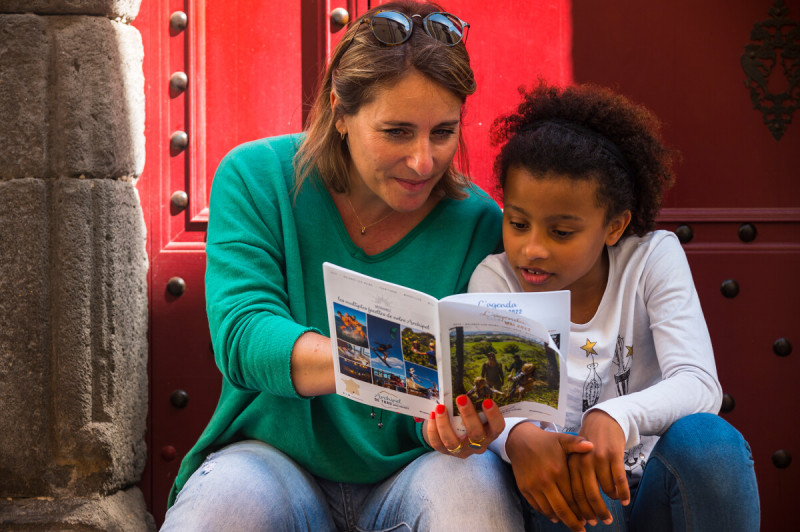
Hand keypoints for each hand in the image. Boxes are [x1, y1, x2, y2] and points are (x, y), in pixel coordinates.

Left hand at [424, 395, 503, 458]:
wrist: (458, 436)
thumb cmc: (470, 418)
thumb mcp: (478, 413)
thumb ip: (475, 403)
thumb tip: (465, 383)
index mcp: (490, 433)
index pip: (497, 427)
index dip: (493, 416)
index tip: (487, 401)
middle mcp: (478, 445)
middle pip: (476, 434)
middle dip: (468, 415)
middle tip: (461, 398)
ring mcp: (462, 451)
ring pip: (453, 442)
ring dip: (445, 423)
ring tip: (440, 407)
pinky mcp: (447, 452)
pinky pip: (438, 444)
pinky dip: (433, 430)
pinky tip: (432, 415)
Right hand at [507, 423, 593, 531]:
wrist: (520, 440)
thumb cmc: (545, 441)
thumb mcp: (562, 439)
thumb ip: (577, 444)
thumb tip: (592, 446)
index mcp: (558, 471)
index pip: (573, 497)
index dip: (582, 510)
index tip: (591, 519)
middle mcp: (545, 481)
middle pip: (562, 509)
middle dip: (573, 522)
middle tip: (582, 530)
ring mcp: (533, 486)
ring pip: (549, 510)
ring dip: (561, 520)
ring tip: (571, 524)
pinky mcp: (524, 489)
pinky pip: (537, 507)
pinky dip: (547, 514)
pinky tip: (555, 517)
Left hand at [568, 410, 628, 525]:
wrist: (604, 420)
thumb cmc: (590, 444)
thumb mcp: (577, 458)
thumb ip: (577, 478)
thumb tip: (578, 508)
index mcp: (572, 464)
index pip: (574, 494)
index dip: (582, 511)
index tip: (587, 522)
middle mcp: (584, 462)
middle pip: (590, 495)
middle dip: (597, 512)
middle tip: (604, 521)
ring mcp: (600, 458)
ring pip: (606, 490)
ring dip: (611, 501)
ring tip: (614, 505)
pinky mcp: (614, 455)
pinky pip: (620, 481)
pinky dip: (623, 493)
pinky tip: (624, 500)